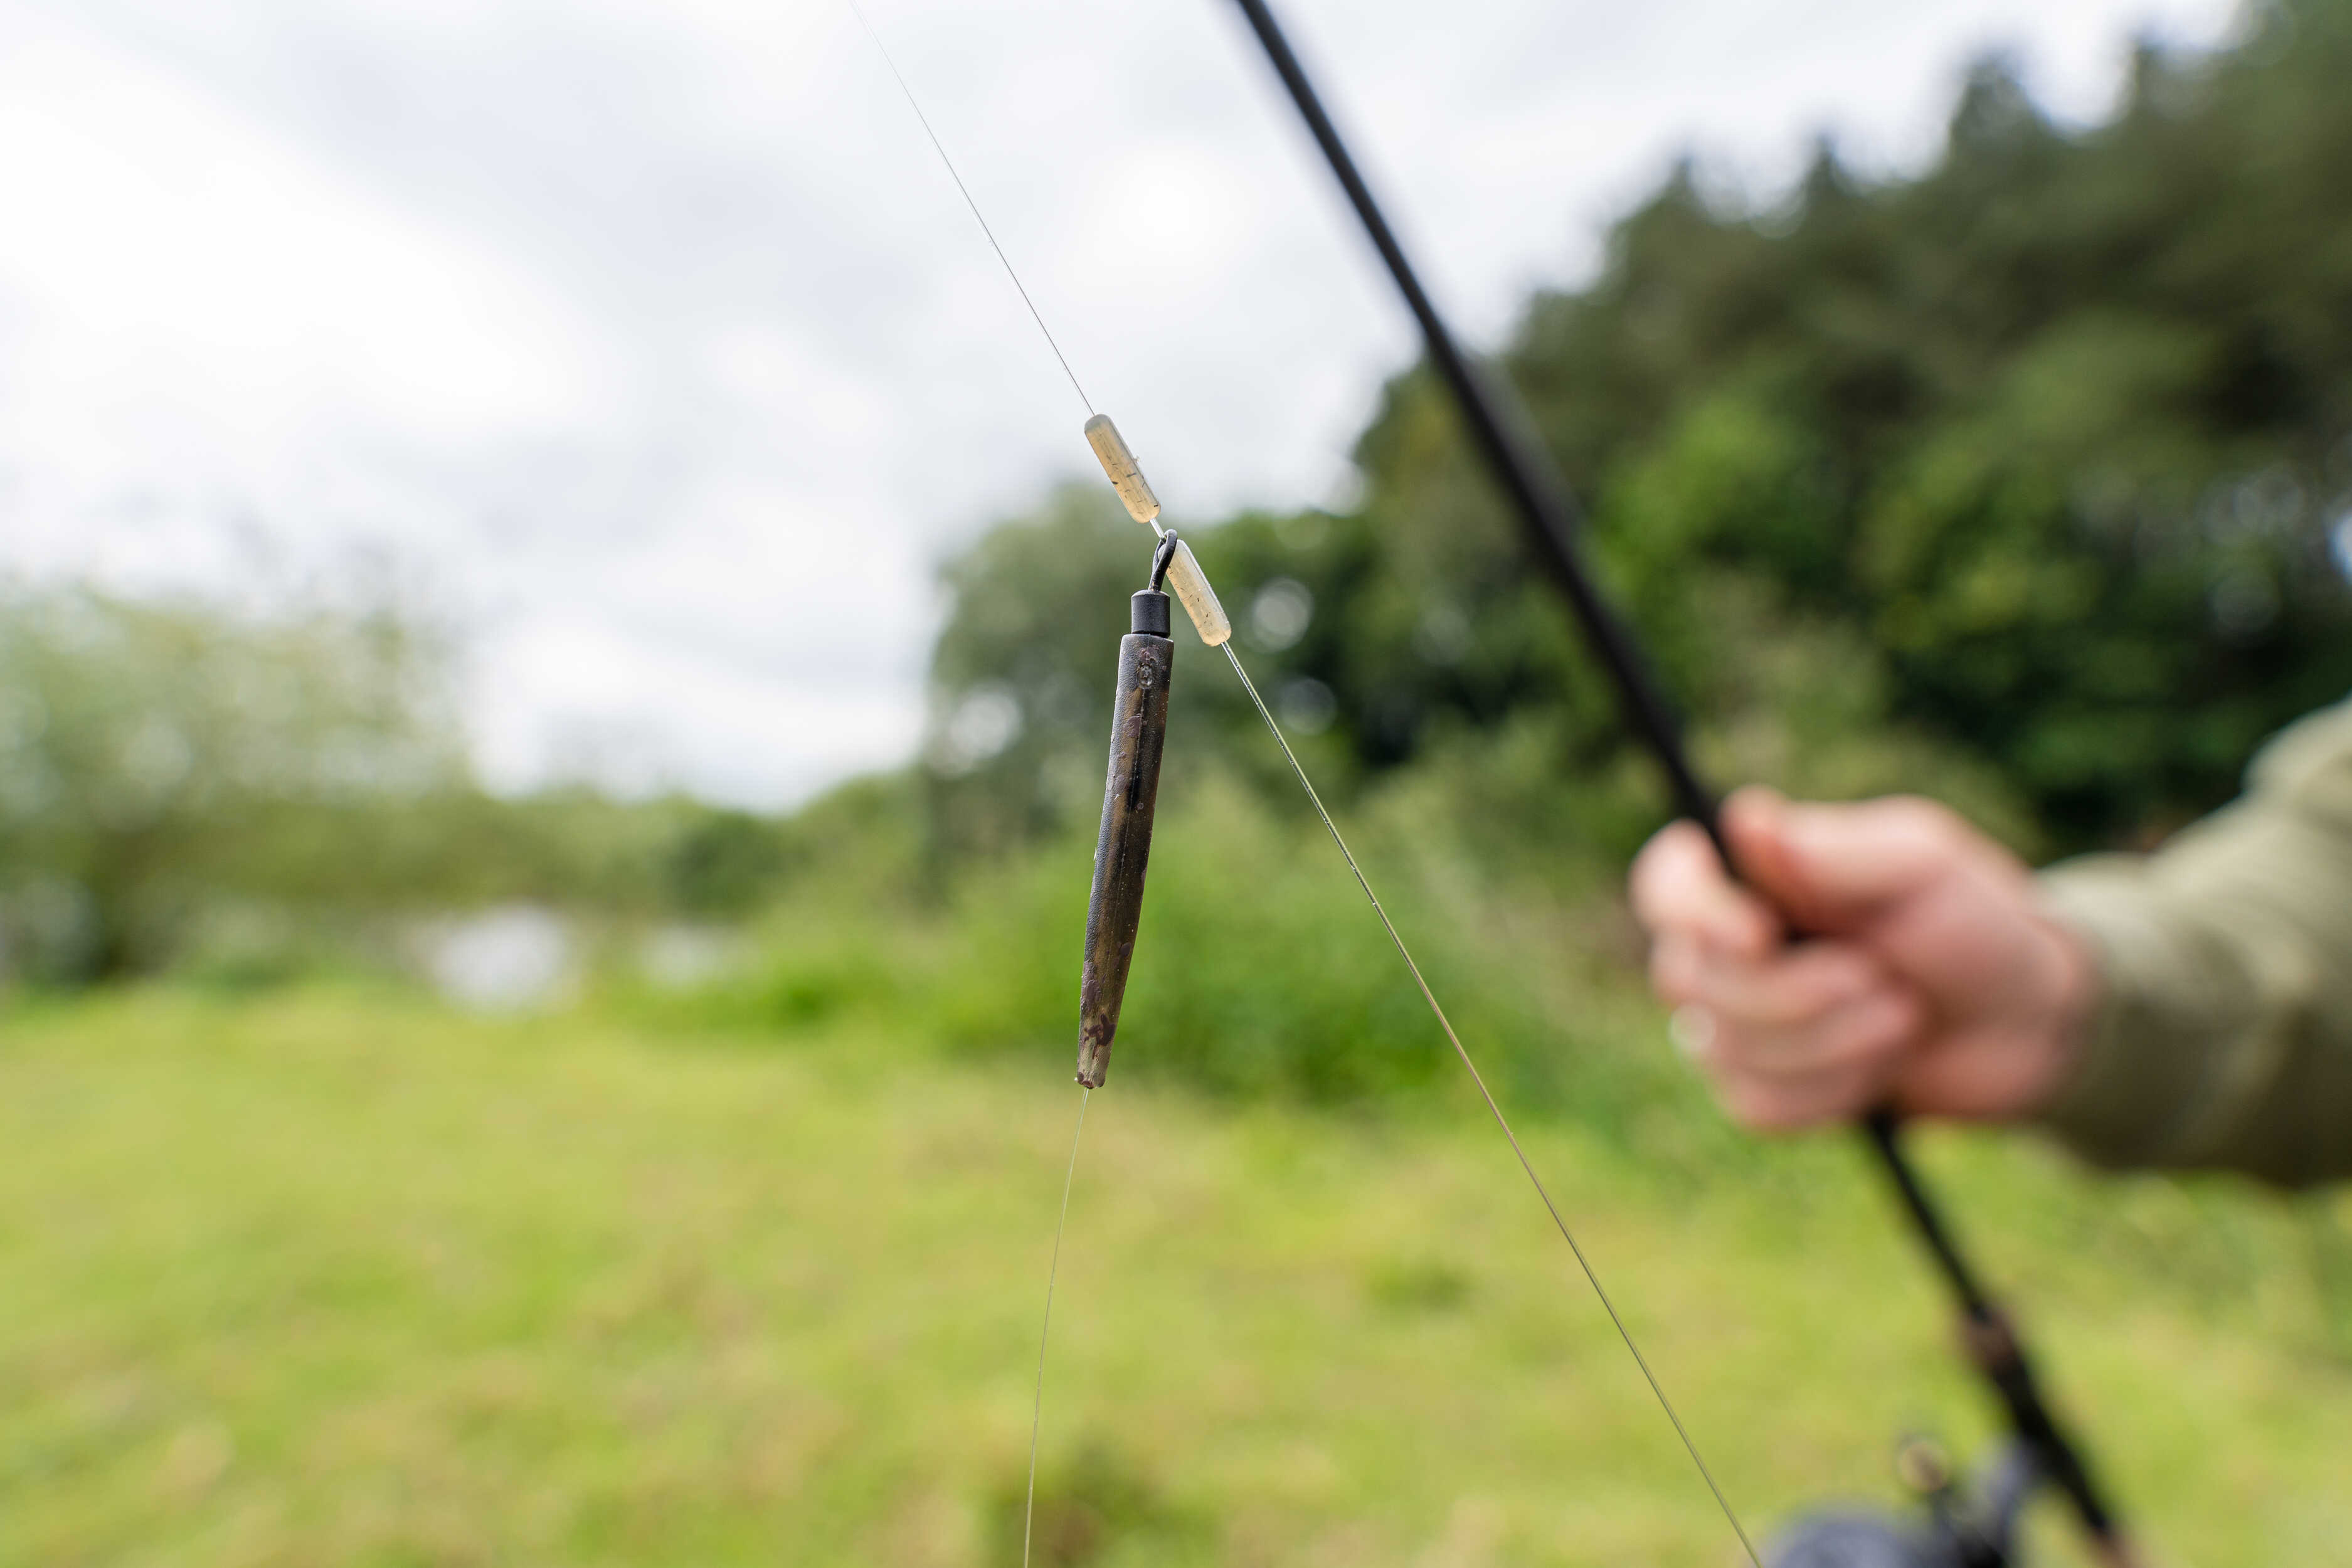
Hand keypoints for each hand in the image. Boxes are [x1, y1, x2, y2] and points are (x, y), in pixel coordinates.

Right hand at [1628, 787, 2096, 1130]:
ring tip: (1900, 1014)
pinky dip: (1832, 1090)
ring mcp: (1735, 1026)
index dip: (1692, 913)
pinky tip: (1879, 1063)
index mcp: (1750, 879)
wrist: (2026, 1022)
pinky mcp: (1765, 1092)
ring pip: (1723, 1050)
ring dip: (1830, 1041)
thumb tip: (1746, 819)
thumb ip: (1833, 848)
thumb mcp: (1923, 864)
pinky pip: (1758, 1105)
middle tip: (1883, 977)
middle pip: (1691, 980)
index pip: (1666, 886)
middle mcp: (1724, 950)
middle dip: (1796, 993)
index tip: (1759, 935)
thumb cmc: (1973, 921)